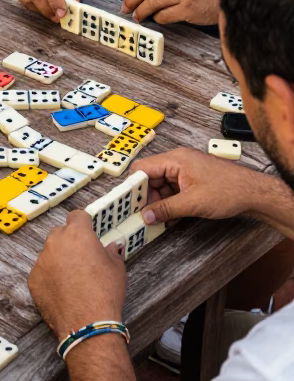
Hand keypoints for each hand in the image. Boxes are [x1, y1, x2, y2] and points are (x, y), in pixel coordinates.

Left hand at [28, 210, 126, 340]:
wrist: (87, 324)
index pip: (77, 216)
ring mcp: (41, 261)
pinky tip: (62, 291)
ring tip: (72, 279)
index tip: (88, 232)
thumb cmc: (105, 293)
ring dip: (58, 260)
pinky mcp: (33, 280)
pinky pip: (41, 272)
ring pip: (49, 253)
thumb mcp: (117, 268)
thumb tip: (111, 247)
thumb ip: (111, 252)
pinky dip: (49, 277)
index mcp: (78, 234)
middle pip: (60, 233)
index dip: (83, 223)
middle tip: (82, 258)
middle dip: (69, 241)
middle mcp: (55, 243)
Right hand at [138, 148, 273, 224]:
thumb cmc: (229, 190)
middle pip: (150, 178)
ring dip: (158, 203)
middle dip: (145, 198)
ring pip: (161, 186)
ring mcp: (185, 171)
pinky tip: (169, 218)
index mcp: (176, 159)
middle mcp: (178, 162)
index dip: (133, 186)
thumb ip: (166, 209)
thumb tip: (146, 216)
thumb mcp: (192, 203)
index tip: (126, 203)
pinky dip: (169, 203)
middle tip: (141, 216)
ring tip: (156, 220)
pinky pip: (172, 190)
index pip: (143, 168)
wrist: (254, 193)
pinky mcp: (191, 180)